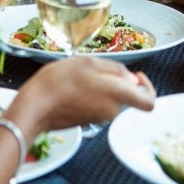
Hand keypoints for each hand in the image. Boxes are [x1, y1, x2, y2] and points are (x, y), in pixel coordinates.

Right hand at [6, 56, 155, 134]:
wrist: (35, 107)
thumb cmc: (59, 82)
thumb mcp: (89, 62)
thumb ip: (116, 69)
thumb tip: (131, 79)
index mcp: (118, 94)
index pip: (149, 102)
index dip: (148, 87)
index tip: (137, 75)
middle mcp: (113, 110)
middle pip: (126, 94)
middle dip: (115, 79)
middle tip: (93, 68)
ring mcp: (100, 117)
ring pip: (111, 97)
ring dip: (100, 85)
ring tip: (79, 76)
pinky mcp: (88, 120)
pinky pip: (98, 104)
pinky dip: (91, 94)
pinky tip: (73, 86)